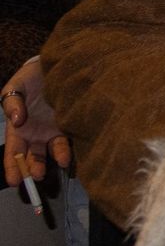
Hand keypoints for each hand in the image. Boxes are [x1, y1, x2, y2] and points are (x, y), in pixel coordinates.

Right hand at [3, 56, 71, 185]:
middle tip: (37, 176)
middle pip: (33, 157)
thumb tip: (16, 120)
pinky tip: (72, 152)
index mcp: (19, 128)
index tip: (14, 180)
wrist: (58, 64)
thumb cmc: (31, 77)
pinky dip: (71, 147)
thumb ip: (12, 103)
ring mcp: (55, 129)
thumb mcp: (16, 86)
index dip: (13, 167)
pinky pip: (71, 138)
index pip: (14, 152)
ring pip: (54, 149)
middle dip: (34, 168)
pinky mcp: (71, 123)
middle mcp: (37, 133)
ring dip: (56, 157)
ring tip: (60, 162)